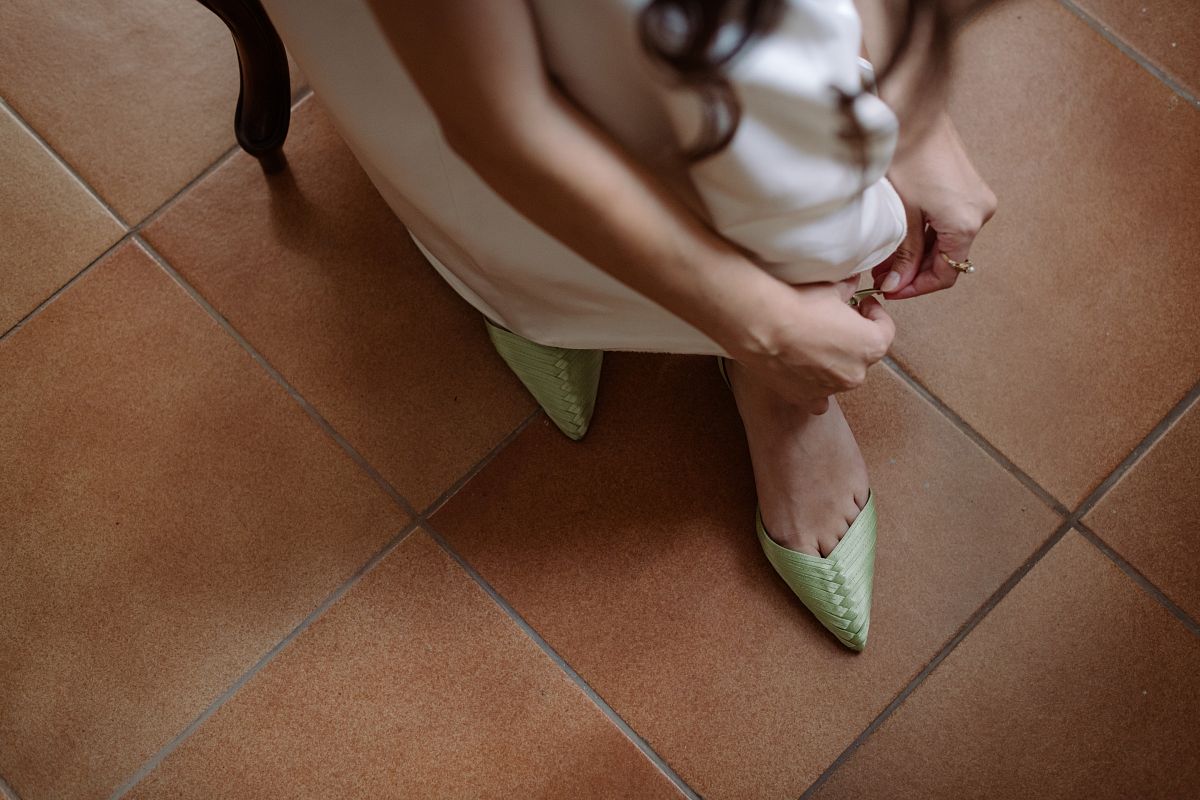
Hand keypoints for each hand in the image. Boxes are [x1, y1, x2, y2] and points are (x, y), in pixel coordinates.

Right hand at [721, 279, 894, 413]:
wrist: (760, 324)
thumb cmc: (798, 304)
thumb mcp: (830, 289)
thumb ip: (847, 290)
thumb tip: (849, 284)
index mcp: (871, 345)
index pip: (885, 329)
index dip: (874, 313)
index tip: (862, 304)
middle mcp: (856, 373)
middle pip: (862, 354)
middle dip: (852, 338)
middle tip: (834, 321)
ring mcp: (831, 389)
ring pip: (840, 375)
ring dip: (833, 361)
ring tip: (813, 342)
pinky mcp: (806, 397)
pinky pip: (818, 398)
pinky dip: (815, 388)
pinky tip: (806, 375)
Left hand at [872, 112, 996, 298]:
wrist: (910, 108)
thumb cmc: (904, 154)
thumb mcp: (901, 211)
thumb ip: (903, 252)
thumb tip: (898, 283)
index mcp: (966, 221)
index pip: (947, 273)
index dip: (917, 287)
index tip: (892, 290)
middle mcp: (980, 211)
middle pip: (948, 258)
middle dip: (914, 271)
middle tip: (883, 276)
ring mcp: (976, 198)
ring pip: (946, 240)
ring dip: (918, 253)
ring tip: (885, 258)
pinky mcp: (966, 186)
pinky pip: (947, 221)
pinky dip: (925, 234)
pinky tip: (899, 236)